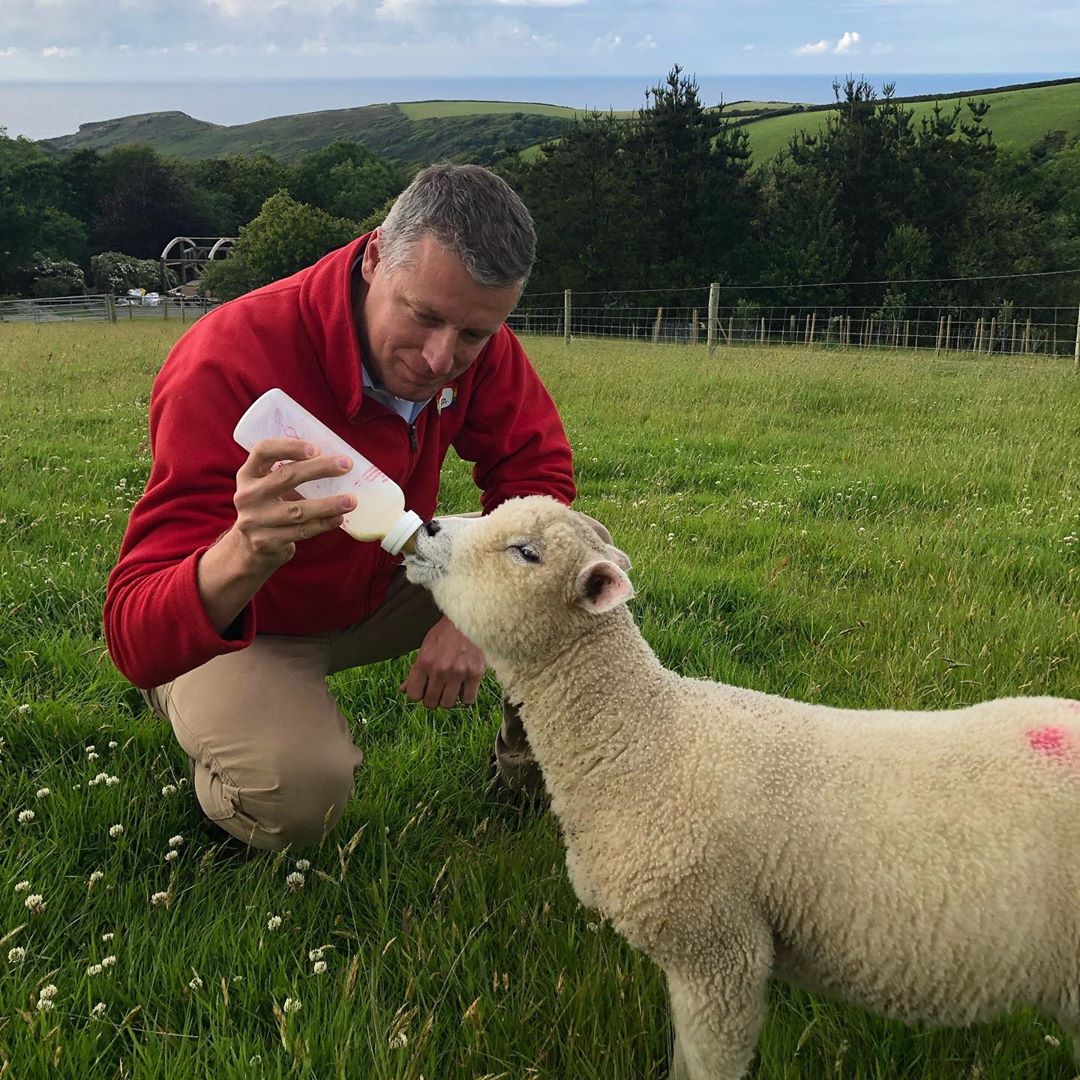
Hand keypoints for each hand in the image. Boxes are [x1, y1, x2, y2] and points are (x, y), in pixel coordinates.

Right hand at [231, 437, 356, 570]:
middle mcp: (248, 495)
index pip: (263, 450)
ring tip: (351, 500)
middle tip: (347, 464)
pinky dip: (323, 524)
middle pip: (286, 477)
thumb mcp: (266, 486)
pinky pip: (301, 531)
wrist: (248, 549)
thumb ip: (288, 472)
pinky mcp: (266, 542)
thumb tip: (335, 460)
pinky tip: (339, 518)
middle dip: (320, 469)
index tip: (316, 448)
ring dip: (328, 504)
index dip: (289, 446)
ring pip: (298, 510)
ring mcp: (255, 521)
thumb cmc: (269, 507)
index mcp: (248, 474)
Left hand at [401, 616, 485, 708]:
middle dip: (433, 698)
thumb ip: (415, 671)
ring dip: (448, 698)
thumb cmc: (444, 634)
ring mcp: (458, 673)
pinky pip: (468, 700)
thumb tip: (403, 690)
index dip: (419, 694)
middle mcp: (440, 670)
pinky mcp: (475, 674)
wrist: (468, 618)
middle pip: (431, 703)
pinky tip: (464, 686)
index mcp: (424, 662)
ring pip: (448, 704)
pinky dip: (465, 696)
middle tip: (438, 689)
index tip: (424, 688)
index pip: (414, 695)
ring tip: (451, 687)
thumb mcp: (425, 648)